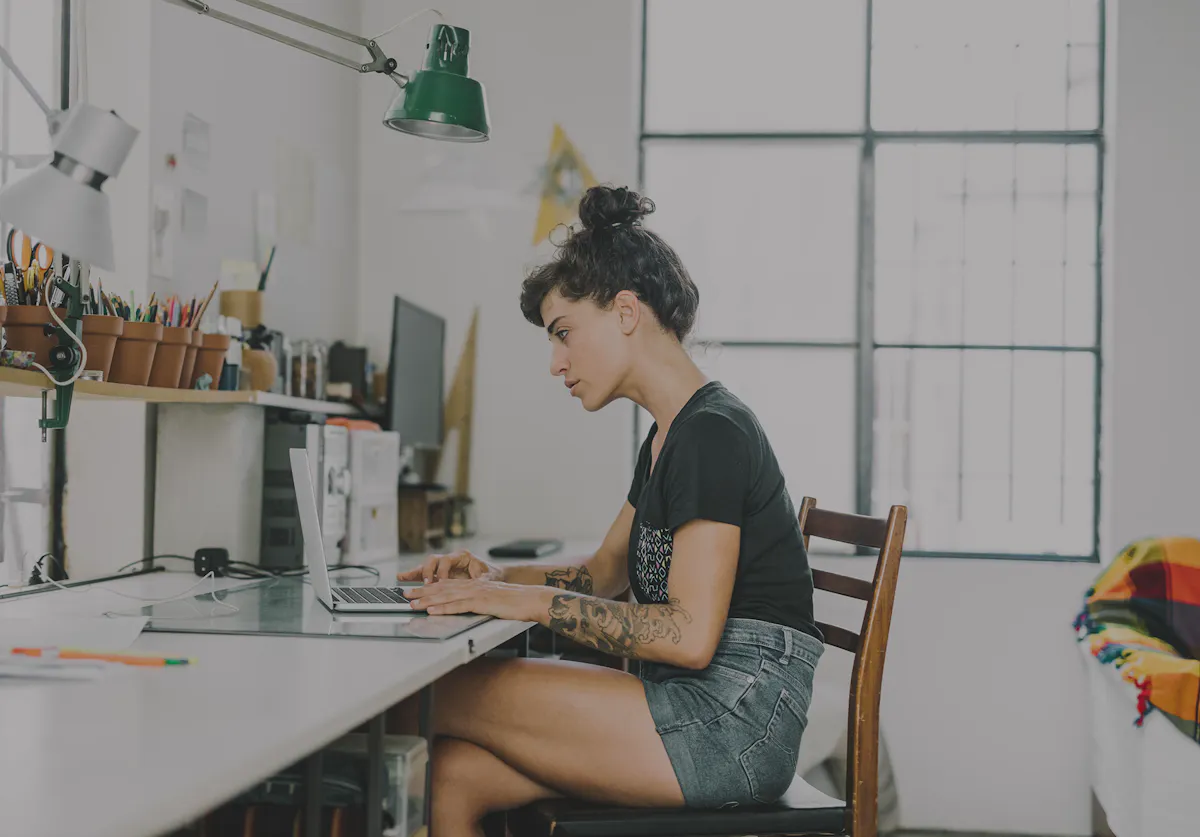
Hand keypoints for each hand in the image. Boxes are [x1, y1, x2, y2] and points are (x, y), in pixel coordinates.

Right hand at [396, 549, 503, 584]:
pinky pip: (423, 573)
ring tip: (404, 577)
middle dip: (427, 571)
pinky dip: (413, 575)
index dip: (442, 572)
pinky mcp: (438, 573)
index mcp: (462, 556)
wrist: (493, 574)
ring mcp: (443, 565)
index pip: (448, 561)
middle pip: (434, 560)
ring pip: (426, 565)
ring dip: (416, 573)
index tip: (440, 582)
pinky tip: (401, 577)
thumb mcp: (488, 577)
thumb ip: (481, 579)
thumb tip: (479, 581)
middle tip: (425, 583)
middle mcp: (450, 558)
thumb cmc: (491, 574)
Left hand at [404, 578, 549, 621]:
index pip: (447, 585)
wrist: (531, 599)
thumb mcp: (493, 600)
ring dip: (428, 600)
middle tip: (405, 594)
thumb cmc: (515, 603)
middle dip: (422, 591)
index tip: (415, 590)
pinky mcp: (481, 602)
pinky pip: (459, 605)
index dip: (430, 587)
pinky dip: (444, 608)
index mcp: (475, 585)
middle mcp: (473, 586)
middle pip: (442, 588)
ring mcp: (476, 593)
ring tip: (413, 604)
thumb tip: (467, 608)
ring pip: (447, 595)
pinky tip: (433, 610)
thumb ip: (479, 602)